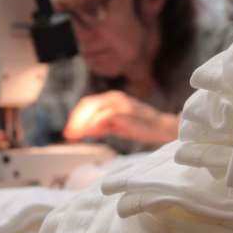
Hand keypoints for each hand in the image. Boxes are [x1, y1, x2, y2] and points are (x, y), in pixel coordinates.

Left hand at [63, 90, 178, 144]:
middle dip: (76, 120)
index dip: (76, 117)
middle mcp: (115, 97)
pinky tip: (90, 133)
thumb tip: (83, 131)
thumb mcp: (117, 126)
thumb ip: (101, 126)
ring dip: (83, 123)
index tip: (69, 132)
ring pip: (95, 108)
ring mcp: (122, 103)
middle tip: (70, 135)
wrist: (163, 128)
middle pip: (88, 105)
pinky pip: (106, 115)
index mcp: (112, 98)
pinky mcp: (127, 112)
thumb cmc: (141, 126)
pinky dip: (95, 123)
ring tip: (77, 135)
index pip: (87, 104)